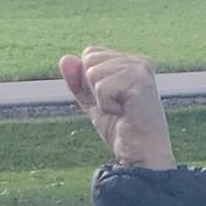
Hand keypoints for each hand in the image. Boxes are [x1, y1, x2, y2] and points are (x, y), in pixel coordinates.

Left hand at [59, 46, 175, 169]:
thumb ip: (77, 81)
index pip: (90, 54)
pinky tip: (125, 111)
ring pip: (93, 72)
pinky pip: (102, 86)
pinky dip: (106, 105)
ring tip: (121, 109)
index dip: (87, 81)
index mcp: (128, 62)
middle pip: (89, 59)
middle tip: (115, 105)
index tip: (107, 99)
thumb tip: (65, 58)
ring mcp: (140, 67)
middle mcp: (137, 60)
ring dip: (100, 98)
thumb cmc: (120, 129)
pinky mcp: (140, 79)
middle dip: (92, 88)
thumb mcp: (91, 102)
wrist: (139, 152)